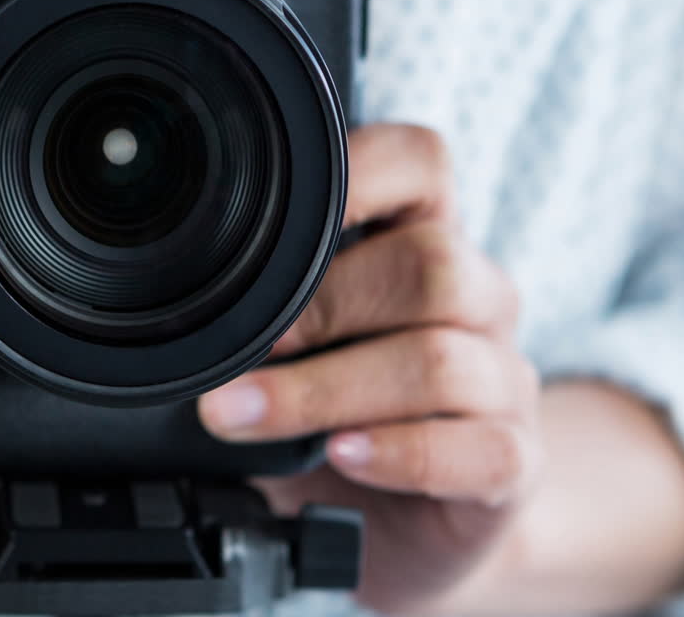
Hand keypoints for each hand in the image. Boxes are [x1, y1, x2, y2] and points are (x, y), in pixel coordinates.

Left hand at [199, 125, 541, 615]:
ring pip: (439, 360)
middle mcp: (477, 298)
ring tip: (242, 413)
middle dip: (316, 308)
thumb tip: (170, 305)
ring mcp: (503, 381)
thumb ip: (265, 303)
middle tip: (232, 353)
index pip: (419, 164)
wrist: (410, 519)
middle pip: (427, 267)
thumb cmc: (341, 405)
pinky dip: (400, 451)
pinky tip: (343, 455)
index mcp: (426, 239)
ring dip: (325, 389)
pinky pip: (479, 449)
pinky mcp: (513, 461)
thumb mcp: (298, 340)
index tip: (269, 217)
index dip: (356, 174)